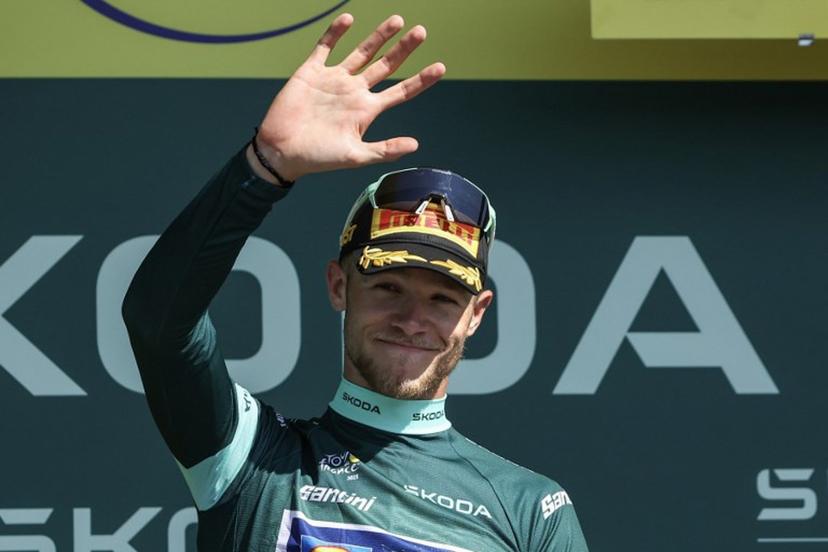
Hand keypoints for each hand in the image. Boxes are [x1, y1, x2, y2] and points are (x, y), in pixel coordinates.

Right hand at [251, 14, 445, 181]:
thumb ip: (385, 150)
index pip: (401, 91)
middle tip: (421, 32)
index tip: (440, 67)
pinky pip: (326, 47)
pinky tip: (349, 20)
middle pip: (385, 65)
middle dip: (403, 49)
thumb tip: (416, 144)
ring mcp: (334, 79)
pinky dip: (335, 33)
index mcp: (367, 110)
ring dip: (379, 36)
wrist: (282, 151)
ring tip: (397, 20)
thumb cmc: (318, 158)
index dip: (420, 80)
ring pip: (362, 52)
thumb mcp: (355, 156)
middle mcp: (354, 91)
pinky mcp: (311, 72)